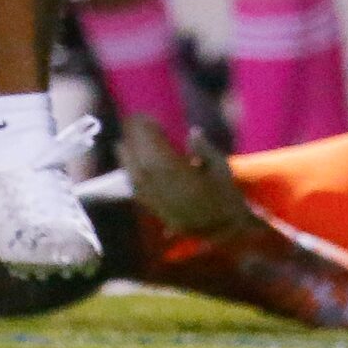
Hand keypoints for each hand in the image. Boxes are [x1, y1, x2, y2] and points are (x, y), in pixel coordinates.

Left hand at [121, 117, 260, 237]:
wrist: (225, 230)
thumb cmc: (226, 195)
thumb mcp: (222, 168)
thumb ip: (205, 149)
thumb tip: (192, 132)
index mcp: (183, 176)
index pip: (158, 151)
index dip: (148, 134)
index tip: (145, 117)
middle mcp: (167, 190)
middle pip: (143, 162)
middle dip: (134, 141)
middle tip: (130, 123)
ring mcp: (160, 203)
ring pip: (137, 179)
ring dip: (126, 159)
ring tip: (120, 143)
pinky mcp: (157, 213)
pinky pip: (139, 194)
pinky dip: (130, 179)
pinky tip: (127, 169)